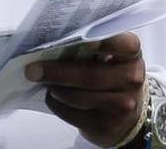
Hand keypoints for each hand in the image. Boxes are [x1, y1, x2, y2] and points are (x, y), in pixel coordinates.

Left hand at [25, 33, 145, 147]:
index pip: (123, 44)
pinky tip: (52, 97)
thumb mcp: (111, 57)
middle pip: (91, 75)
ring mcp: (123, 106)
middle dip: (58, 72)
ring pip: (79, 97)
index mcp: (131, 55)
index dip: (103, 41)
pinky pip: (73, 115)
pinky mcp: (106, 126)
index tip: (82, 40)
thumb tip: (53, 41)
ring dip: (56, 89)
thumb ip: (91, 46)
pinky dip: (57, 105)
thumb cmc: (112, 76)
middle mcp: (132, 80)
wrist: (128, 114)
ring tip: (44, 82)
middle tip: (33, 69)